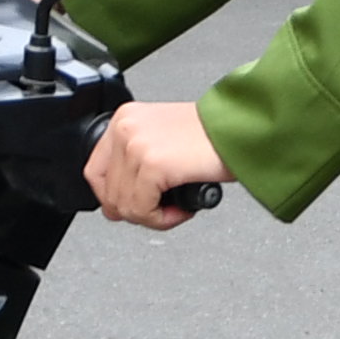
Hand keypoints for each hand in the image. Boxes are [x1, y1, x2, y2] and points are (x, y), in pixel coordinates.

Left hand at [86, 100, 229, 225]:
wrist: (244, 130)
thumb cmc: (214, 137)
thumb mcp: (164, 140)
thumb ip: (138, 163)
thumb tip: (118, 203)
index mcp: (126, 119)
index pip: (95, 170)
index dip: (111, 197)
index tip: (130, 207)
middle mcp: (126, 128)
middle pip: (109, 193)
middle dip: (137, 211)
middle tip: (163, 210)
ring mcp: (136, 145)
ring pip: (124, 206)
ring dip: (153, 217)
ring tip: (178, 207)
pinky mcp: (152, 164)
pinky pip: (142, 209)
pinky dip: (163, 219)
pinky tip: (182, 209)